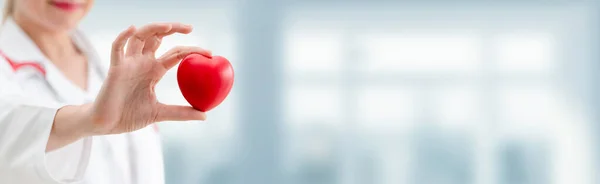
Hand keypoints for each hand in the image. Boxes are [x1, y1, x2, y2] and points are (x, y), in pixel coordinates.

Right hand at [90, 23, 213, 134]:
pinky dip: (123, 36)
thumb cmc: (129, 116)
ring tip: (168, 26)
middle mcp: (142, 63)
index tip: (209, 53)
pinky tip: (132, 28)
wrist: (106, 125)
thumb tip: (205, 115)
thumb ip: (180, 112)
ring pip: (139, 37)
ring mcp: (128, 63)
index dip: (191, 50)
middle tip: (190, 28)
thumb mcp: (159, 113)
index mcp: (154, 71)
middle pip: (158, 38)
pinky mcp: (114, 68)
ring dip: (153, 28)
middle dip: (173, 29)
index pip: (176, 54)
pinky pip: (117, 48)